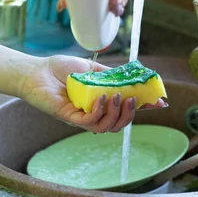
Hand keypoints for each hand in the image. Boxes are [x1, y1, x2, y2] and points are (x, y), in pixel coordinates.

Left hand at [19, 55, 166, 133]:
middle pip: (119, 124)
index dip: (144, 107)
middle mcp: (94, 113)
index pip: (126, 108)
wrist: (37, 71)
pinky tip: (101, 97)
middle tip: (134, 100)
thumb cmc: (62, 69)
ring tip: (116, 97)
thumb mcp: (93, 70)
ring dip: (116, 114)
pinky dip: (99, 111)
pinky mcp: (70, 118)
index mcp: (102, 102)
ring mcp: (82, 118)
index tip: (160, 102)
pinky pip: (90, 122)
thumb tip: (133, 76)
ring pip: (107, 127)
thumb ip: (111, 75)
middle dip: (130, 114)